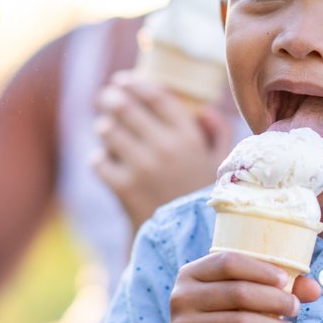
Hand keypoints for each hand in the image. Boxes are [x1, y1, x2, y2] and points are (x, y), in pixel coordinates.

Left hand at [91, 71, 229, 231]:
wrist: (190, 242)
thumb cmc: (206, 197)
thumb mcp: (223, 164)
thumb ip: (219, 133)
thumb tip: (203, 110)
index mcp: (189, 137)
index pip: (156, 97)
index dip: (136, 84)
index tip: (123, 80)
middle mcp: (165, 148)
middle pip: (125, 108)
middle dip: (111, 99)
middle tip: (106, 98)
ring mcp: (142, 168)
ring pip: (108, 131)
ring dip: (104, 128)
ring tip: (106, 129)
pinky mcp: (123, 188)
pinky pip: (99, 161)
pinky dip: (99, 159)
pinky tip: (105, 161)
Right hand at [165, 252, 319, 322]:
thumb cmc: (222, 317)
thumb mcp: (238, 298)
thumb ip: (275, 288)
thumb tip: (315, 289)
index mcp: (191, 274)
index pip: (228, 262)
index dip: (260, 269)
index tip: (284, 281)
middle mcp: (181, 297)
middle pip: (238, 293)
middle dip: (275, 300)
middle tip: (295, 308)